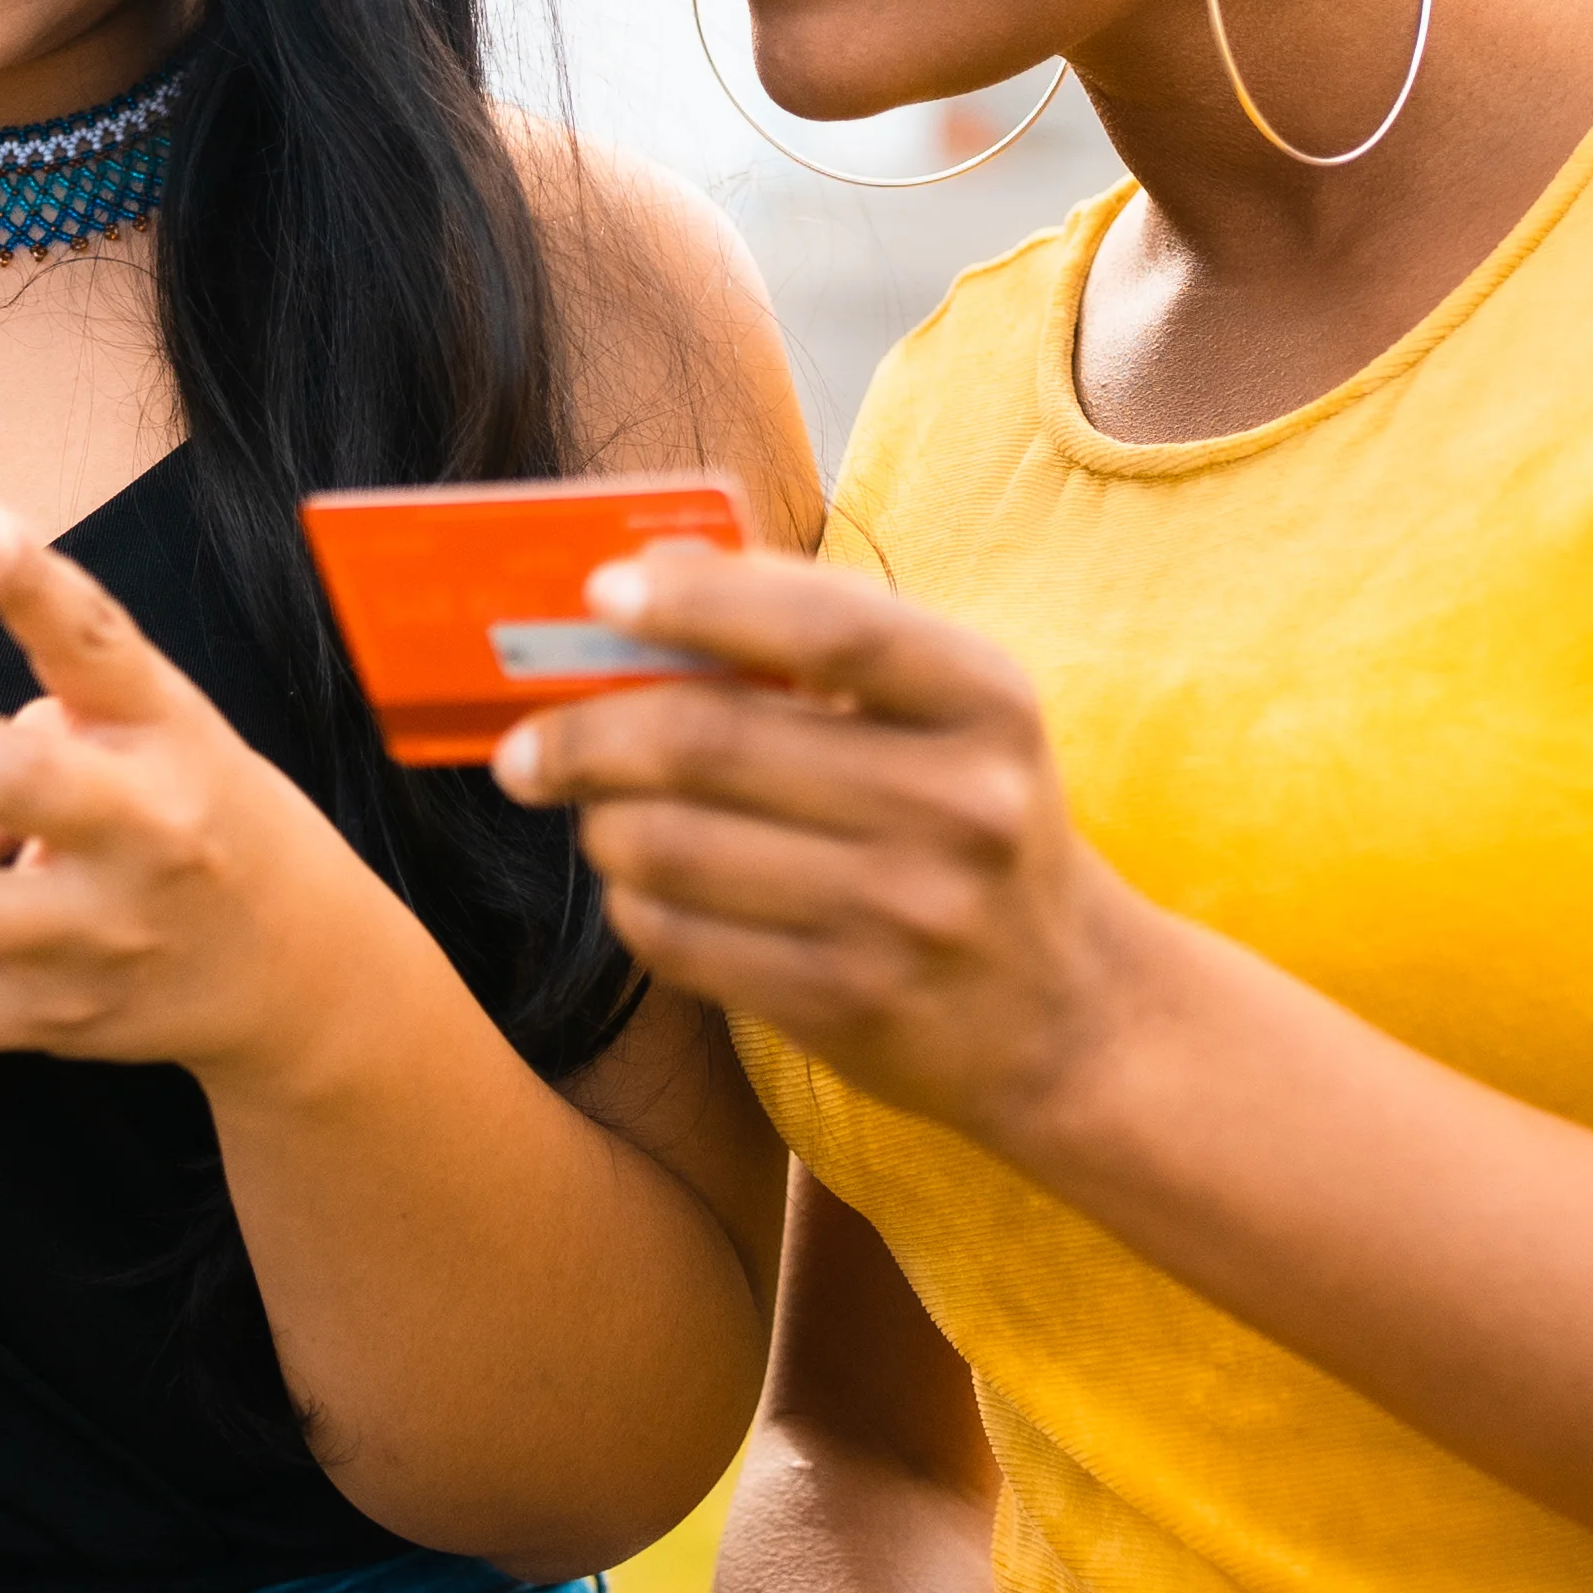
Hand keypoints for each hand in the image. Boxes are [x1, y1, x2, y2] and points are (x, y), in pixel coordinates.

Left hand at [0, 505, 421, 1076]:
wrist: (299, 974)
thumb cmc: (209, 821)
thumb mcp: (169, 732)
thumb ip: (64, 696)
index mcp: (165, 736)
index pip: (103, 644)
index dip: (37, 581)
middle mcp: (137, 832)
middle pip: (5, 787)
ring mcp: (93, 937)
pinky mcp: (53, 1019)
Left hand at [492, 546, 1142, 1146]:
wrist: (1066, 1013)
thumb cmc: (971, 826)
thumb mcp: (946, 716)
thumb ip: (817, 640)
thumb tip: (642, 579)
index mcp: (986, 699)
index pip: (829, 628)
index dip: (700, 602)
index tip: (600, 592)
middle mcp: (960, 804)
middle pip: (713, 743)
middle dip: (588, 736)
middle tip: (526, 744)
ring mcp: (907, 914)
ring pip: (674, 849)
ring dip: (604, 827)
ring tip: (601, 818)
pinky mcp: (851, 1005)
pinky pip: (680, 941)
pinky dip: (635, 906)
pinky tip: (647, 890)